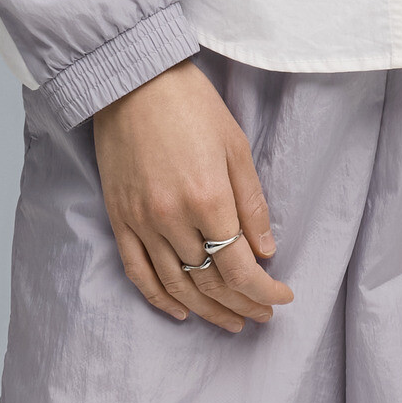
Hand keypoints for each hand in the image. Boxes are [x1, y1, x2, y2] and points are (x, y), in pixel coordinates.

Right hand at [91, 59, 294, 331]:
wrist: (133, 80)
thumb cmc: (191, 104)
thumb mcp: (235, 144)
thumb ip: (251, 202)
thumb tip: (266, 251)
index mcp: (208, 198)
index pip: (240, 267)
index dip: (264, 290)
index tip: (282, 298)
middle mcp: (173, 218)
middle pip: (211, 281)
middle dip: (241, 304)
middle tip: (261, 315)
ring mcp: (142, 222)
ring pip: (177, 285)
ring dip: (207, 310)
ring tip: (231, 321)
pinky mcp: (119, 219)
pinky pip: (138, 273)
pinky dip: (160, 298)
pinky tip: (181, 311)